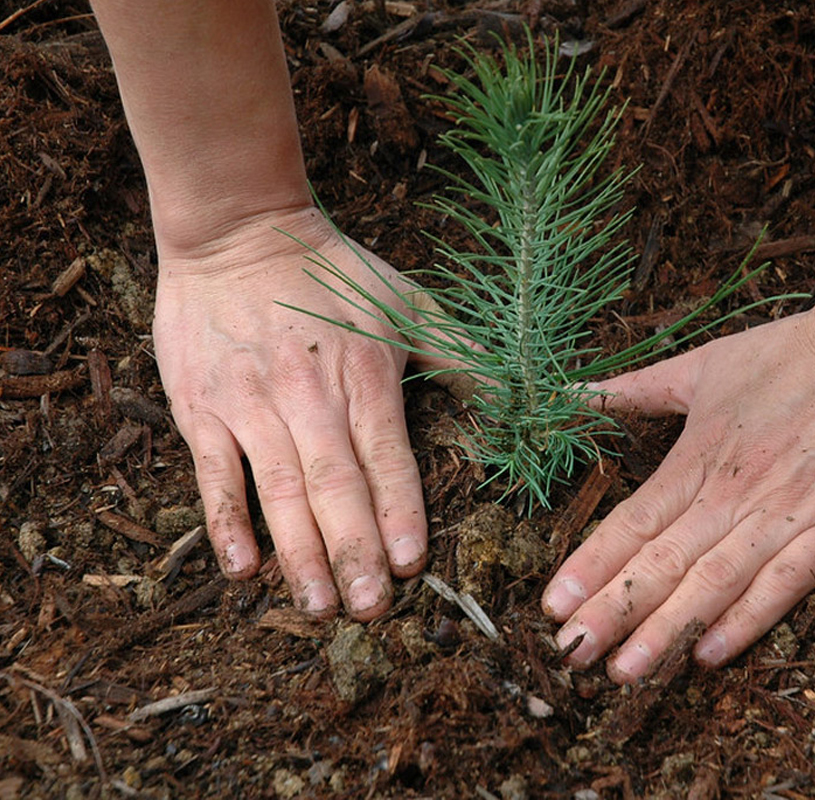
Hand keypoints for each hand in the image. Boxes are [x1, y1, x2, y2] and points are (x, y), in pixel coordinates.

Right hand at [153, 206, 443, 619]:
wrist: (236, 230)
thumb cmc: (331, 271)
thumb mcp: (407, 301)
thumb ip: (461, 354)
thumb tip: (520, 397)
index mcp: (363, 373)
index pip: (387, 455)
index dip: (399, 511)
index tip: (412, 564)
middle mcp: (308, 394)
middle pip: (335, 484)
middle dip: (354, 550)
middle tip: (371, 610)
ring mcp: (251, 403)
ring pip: (278, 489)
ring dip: (300, 551)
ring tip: (319, 606)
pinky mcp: (203, 407)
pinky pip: (214, 473)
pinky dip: (227, 521)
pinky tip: (244, 568)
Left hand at [542, 290, 814, 680]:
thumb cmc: (794, 354)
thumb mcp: (705, 365)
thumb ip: (636, 389)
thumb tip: (573, 391)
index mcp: (698, 457)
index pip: (632, 522)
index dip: (590, 566)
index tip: (552, 604)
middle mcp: (733, 494)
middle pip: (662, 562)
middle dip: (613, 611)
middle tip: (571, 653)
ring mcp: (786, 516)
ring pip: (713, 583)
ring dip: (666, 630)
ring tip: (625, 671)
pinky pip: (785, 585)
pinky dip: (746, 621)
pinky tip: (708, 655)